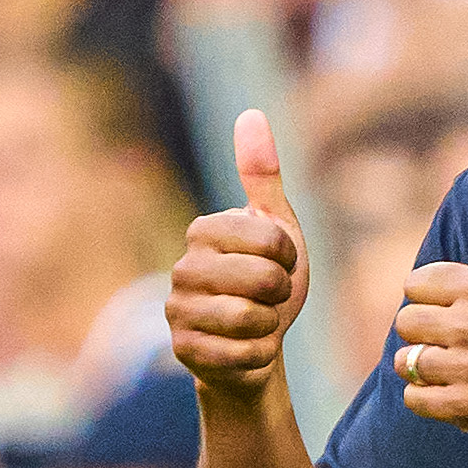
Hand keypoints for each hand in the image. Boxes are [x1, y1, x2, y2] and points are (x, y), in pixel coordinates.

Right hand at [167, 110, 310, 393]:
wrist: (257, 344)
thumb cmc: (269, 281)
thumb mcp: (277, 227)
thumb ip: (263, 175)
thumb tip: (251, 113)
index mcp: (204, 230)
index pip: (271, 239)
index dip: (289, 257)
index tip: (279, 263)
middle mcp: (183, 268)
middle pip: (263, 279)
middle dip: (282, 292)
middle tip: (270, 296)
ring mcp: (178, 311)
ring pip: (251, 318)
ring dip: (272, 324)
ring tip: (259, 320)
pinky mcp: (185, 351)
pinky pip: (244, 353)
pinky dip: (261, 353)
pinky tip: (249, 347)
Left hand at [392, 168, 467, 454]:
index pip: (416, 283)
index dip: (434, 297)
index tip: (461, 309)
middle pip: (405, 321)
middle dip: (426, 332)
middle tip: (458, 340)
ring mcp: (467, 368)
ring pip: (406, 360)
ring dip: (424, 366)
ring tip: (456, 366)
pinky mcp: (464, 406)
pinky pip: (413, 398)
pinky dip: (428, 399)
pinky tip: (456, 392)